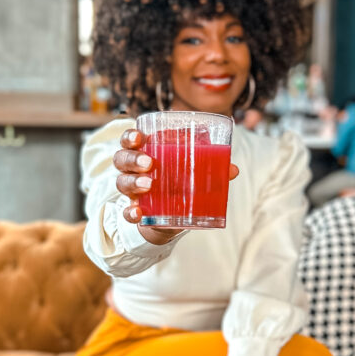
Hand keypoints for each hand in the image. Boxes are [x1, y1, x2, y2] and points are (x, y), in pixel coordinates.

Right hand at [114, 128, 239, 245]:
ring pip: (122, 182)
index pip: (131, 140)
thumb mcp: (192, 175)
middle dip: (133, 158)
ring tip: (148, 184)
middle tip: (149, 162)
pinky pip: (126, 212)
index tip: (139, 137)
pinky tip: (138, 213)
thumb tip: (233, 169)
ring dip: (133, 182)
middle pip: (122, 159)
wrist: (169, 219)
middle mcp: (133, 171)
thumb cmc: (178, 185)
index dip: (130, 136)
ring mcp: (133, 192)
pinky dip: (130, 212)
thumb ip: (210, 169)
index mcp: (145, 153)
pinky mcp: (136, 211)